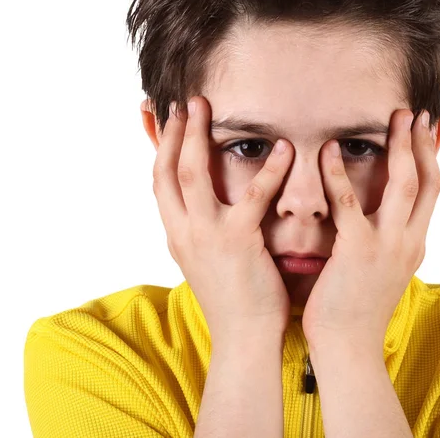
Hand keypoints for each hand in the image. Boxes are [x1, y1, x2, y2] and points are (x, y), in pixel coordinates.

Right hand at [151, 95, 293, 344]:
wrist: (243, 338)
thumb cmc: (232, 296)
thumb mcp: (203, 258)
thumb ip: (198, 228)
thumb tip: (197, 204)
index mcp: (176, 234)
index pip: (157, 181)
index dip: (155, 146)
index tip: (155, 117)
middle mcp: (182, 231)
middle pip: (167, 169)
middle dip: (172, 131)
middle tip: (182, 101)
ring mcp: (205, 235)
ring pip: (192, 173)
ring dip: (196, 135)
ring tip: (203, 106)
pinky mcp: (236, 242)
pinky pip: (252, 196)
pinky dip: (268, 169)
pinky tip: (284, 148)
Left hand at [302, 108, 439, 351]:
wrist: (348, 348)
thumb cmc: (357, 308)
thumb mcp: (383, 269)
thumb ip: (387, 240)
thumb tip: (382, 216)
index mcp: (414, 244)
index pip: (432, 192)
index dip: (433, 158)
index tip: (429, 130)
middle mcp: (410, 241)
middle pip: (428, 181)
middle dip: (424, 144)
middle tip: (416, 113)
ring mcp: (388, 246)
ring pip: (405, 184)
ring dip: (401, 147)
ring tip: (393, 118)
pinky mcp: (358, 251)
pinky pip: (349, 202)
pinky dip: (338, 173)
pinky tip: (327, 150)